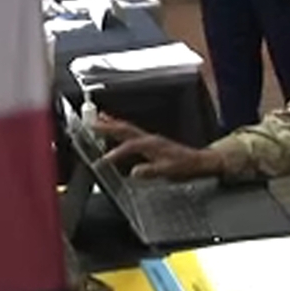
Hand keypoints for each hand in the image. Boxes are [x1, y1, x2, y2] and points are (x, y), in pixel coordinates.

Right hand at [95, 116, 223, 180]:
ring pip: (127, 127)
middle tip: (91, 123)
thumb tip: (135, 172)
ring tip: (98, 118)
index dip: (116, 153)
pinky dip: (120, 127)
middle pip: (125, 129)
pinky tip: (115, 127)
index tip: (103, 160)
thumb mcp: (169, 171)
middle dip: (108, 126)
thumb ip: (152, 171)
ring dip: (112, 123)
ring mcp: (150, 138)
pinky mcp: (150, 140)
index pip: (129, 146)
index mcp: (152, 145)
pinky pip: (132, 131)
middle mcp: (149, 138)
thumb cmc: (185, 166)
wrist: (198, 161)